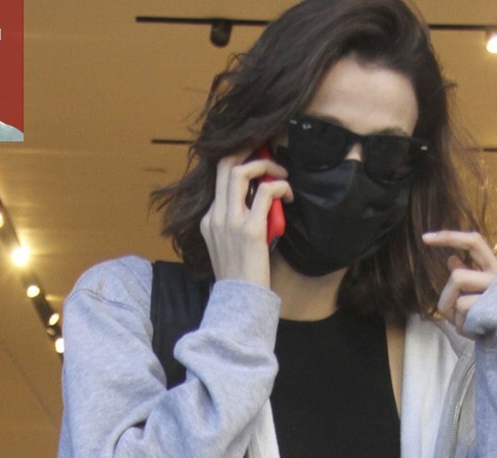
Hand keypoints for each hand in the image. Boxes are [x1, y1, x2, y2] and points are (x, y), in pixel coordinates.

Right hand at [200, 150, 292, 287]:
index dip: (240, 161)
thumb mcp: (229, 244)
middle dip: (248, 150)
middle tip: (268, 150)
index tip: (259, 160)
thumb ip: (237, 222)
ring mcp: (230, 222)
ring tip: (282, 174)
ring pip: (240, 172)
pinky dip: (280, 186)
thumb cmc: (241, 274)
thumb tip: (261, 200)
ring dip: (265, 165)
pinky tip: (288, 195)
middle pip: (224, 165)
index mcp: (209, 219)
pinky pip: (265, 193)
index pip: (219, 177)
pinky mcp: (250, 230)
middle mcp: (215, 216)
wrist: (240, 300)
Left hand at [422, 231, 496, 336]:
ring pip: (458, 294)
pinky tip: (474, 331)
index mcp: (495, 268)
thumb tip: (451, 259)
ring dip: (453, 311)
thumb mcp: (479, 295)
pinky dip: (461, 323)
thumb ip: (468, 276)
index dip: (450, 237)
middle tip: (452, 315)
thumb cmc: (493, 318)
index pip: (474, 241)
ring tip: (466, 324)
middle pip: (457, 276)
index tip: (424, 238)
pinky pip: (462, 308)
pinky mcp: (495, 307)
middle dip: (447, 298)